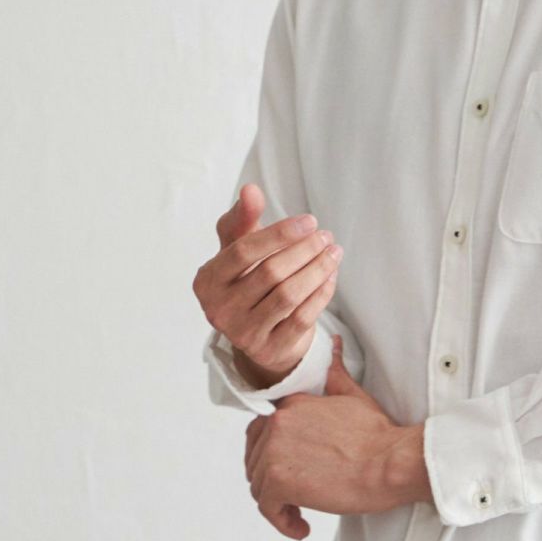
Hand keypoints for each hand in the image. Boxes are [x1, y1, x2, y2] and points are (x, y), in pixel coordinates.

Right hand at [192, 182, 342, 379]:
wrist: (255, 330)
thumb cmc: (245, 278)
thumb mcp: (237, 247)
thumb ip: (242, 218)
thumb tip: (250, 190)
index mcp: (208, 280)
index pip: (244, 251)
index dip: (279, 234)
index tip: (310, 220)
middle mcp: (219, 310)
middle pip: (271, 273)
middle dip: (304, 251)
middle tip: (326, 236)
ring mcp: (243, 334)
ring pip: (289, 296)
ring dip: (318, 270)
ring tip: (334, 252)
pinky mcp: (269, 350)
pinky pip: (302, 318)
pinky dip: (321, 294)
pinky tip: (331, 275)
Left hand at [244, 334, 430, 538]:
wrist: (391, 462)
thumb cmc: (379, 435)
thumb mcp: (353, 396)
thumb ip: (336, 373)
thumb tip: (334, 345)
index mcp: (292, 405)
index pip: (262, 430)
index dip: (272, 452)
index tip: (290, 468)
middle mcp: (277, 424)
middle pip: (255, 458)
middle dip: (271, 478)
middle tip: (296, 493)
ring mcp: (275, 453)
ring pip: (259, 485)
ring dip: (277, 503)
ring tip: (301, 512)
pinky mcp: (280, 482)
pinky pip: (267, 507)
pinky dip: (281, 521)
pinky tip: (301, 526)